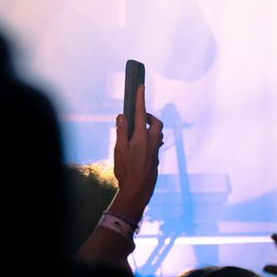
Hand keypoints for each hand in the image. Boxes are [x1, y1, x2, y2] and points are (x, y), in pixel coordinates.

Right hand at [113, 84, 163, 217]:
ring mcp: (155, 151)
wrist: (138, 190)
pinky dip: (149, 139)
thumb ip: (121, 131)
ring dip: (150, 128)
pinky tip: (140, 146)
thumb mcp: (119, 149)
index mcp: (142, 136)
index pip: (141, 112)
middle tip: (138, 116)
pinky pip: (155, 144)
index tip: (140, 86)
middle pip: (156, 123)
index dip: (140, 98)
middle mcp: (152, 142)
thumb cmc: (126, 170)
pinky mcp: (155, 159)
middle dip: (148, 116)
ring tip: (137, 130)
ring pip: (158, 134)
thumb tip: (122, 116)